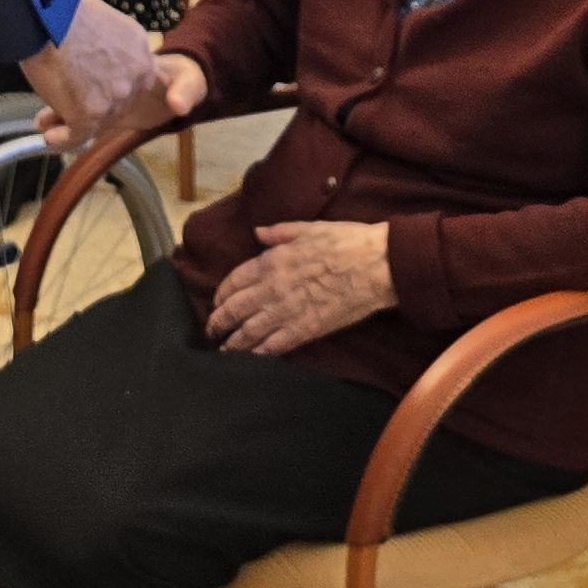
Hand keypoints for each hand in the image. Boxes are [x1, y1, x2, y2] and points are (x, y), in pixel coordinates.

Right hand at [18, 0, 175, 147]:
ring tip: (49, 124)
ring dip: (74, 122)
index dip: (105, 84)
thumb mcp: (98, 17)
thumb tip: (89, 51)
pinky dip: (62, 139)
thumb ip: (104, 41)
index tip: (85, 86)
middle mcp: (137, 75)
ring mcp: (116, 98)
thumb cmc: (60, 10)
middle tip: (64, 103)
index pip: (129, 77)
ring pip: (98, 120)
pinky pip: (78, 135)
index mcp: (139, 47)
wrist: (44, 18)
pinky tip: (50, 138)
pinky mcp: (92, 115)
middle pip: (118, 101)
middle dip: (92, 104)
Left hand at [205, 219, 395, 354]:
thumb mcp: (309, 228)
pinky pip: (274, 345)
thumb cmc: (347, 242)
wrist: (376, 265)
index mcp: (273, 261)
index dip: (222, 294)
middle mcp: (273, 287)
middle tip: (211, 331)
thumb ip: (279, 232)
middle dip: (219, 322)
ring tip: (224, 350)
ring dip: (233, 343)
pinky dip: (259, 354)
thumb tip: (258, 233)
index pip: (235, 280)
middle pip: (235, 309)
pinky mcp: (306, 329)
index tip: (217, 301)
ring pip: (250, 331)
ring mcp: (288, 310)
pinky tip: (251, 360)